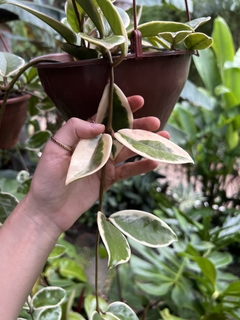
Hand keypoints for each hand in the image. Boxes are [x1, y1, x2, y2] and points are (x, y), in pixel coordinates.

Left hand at [24, 96, 169, 234]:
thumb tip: (101, 124)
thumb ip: (74, 130)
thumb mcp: (55, 149)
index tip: (138, 101)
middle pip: (122, 133)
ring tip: (164, 139)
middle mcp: (97, 147)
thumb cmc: (47, 178)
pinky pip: (128, 171)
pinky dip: (141, 167)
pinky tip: (154, 162)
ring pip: (129, 151)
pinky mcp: (109, 180)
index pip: (106, 117)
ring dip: (146, 145)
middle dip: (139, 127)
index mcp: (84, 136)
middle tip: (156, 122)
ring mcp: (105, 164)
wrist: (49, 210)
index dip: (122, 108)